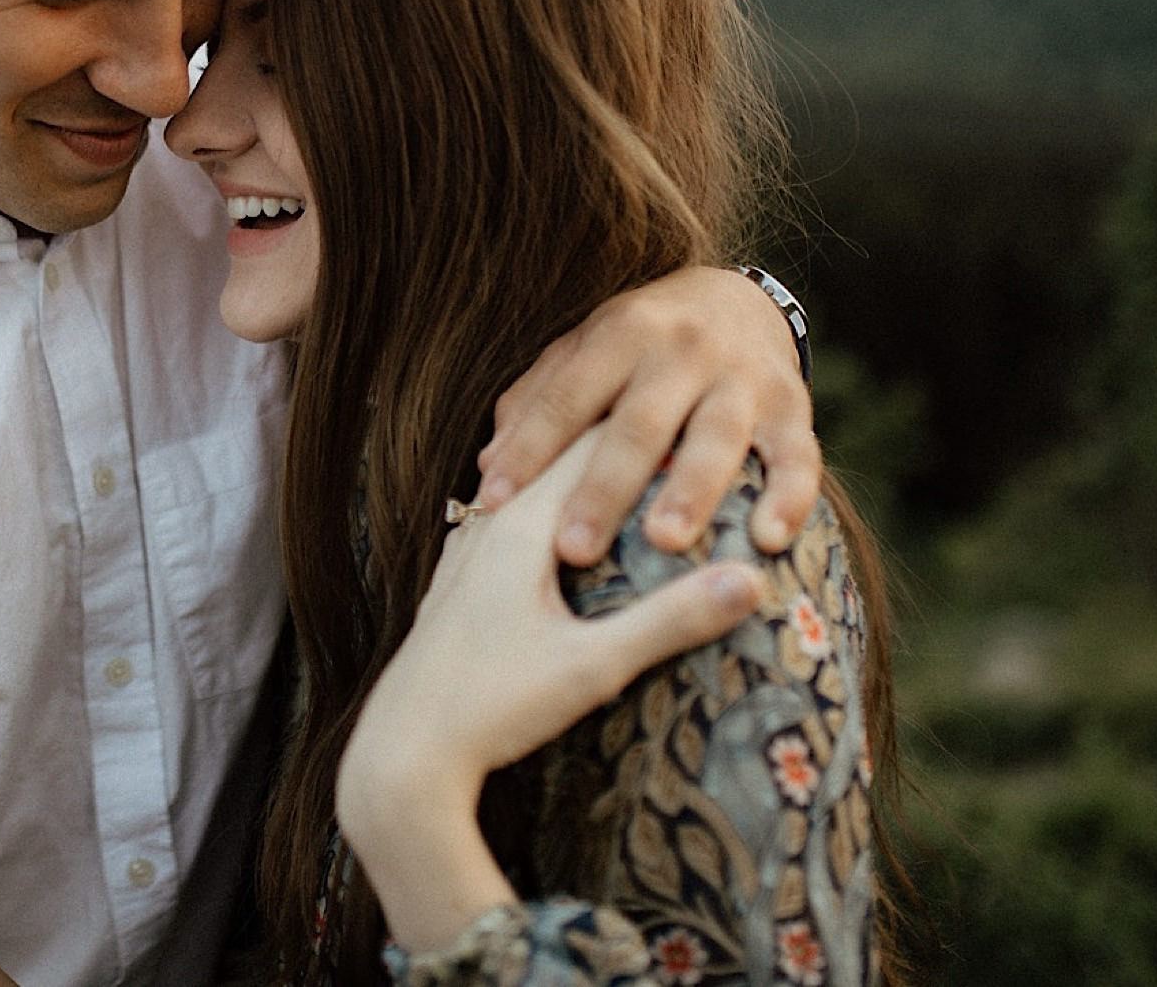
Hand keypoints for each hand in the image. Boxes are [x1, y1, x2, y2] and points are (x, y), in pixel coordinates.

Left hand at [335, 437, 764, 952]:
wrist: (402, 754)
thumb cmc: (494, 706)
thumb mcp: (593, 666)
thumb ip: (672, 618)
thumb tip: (754, 580)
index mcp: (521, 524)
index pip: (596, 442)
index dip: (656, 420)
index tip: (706, 402)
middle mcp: (490, 523)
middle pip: (565, 456)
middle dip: (626, 438)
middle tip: (688, 416)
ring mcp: (469, 551)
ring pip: (536, 487)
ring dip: (587, 472)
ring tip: (639, 459)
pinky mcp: (460, 582)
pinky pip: (517, 524)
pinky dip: (558, 511)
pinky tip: (574, 523)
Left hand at [475, 265, 817, 564]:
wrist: (738, 300)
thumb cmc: (640, 345)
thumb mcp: (584, 353)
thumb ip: (536, 402)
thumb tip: (487, 468)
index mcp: (621, 334)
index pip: (566, 397)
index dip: (529, 449)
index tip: (493, 503)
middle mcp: (682, 350)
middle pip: (639, 424)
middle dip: (604, 488)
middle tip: (573, 548)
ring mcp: (742, 378)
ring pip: (716, 437)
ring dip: (691, 490)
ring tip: (665, 543)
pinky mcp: (795, 407)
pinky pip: (798, 456)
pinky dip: (789, 497)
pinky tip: (769, 541)